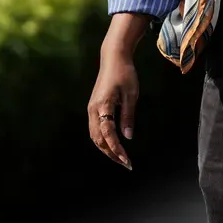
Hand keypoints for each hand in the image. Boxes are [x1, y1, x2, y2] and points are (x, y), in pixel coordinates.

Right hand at [87, 47, 139, 169]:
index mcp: (103, 106)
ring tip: (120, 157)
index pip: (108, 134)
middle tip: (126, 164)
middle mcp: (93, 110)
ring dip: (106, 148)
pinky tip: (113, 144)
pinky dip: (103, 140)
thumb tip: (128, 137)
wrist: (113, 58)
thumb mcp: (131, 94)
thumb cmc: (125, 73)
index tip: (127, 161)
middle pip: (98, 139)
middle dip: (111, 153)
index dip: (117, 149)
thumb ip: (128, 116)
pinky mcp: (93, 107)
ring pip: (95, 136)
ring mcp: (91, 109)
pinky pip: (95, 129)